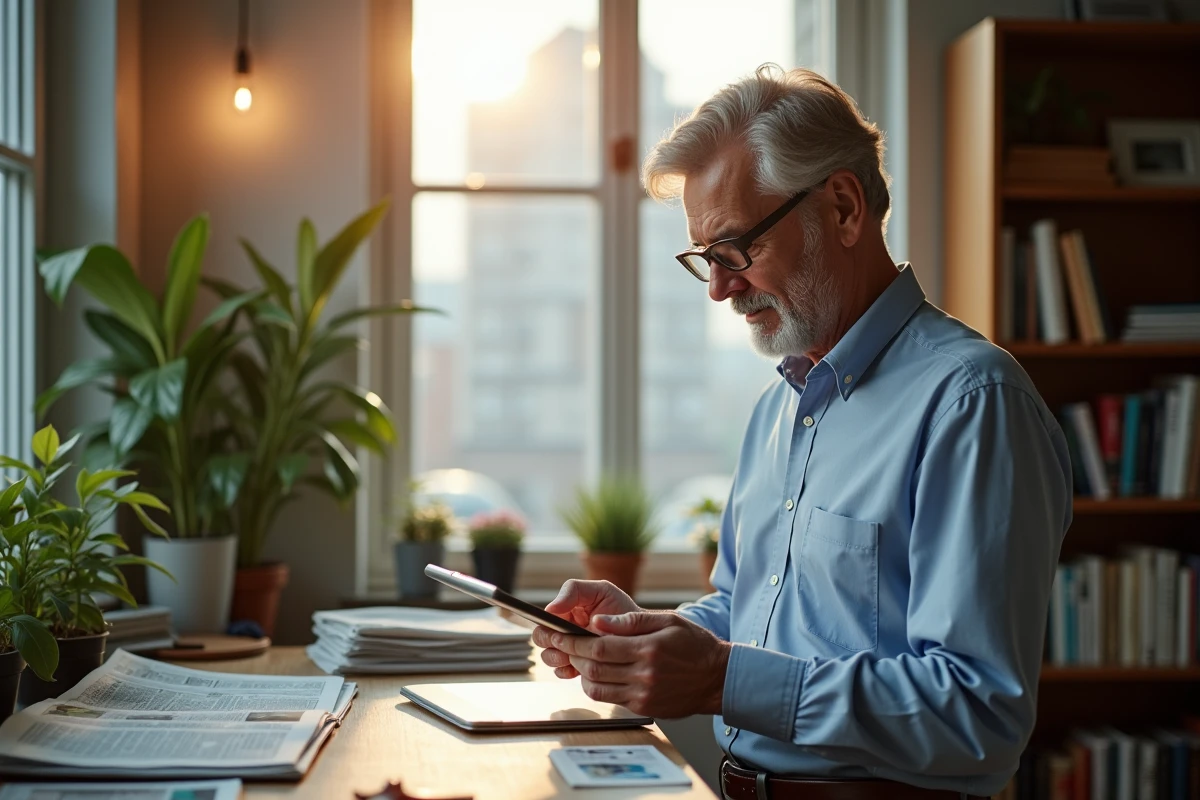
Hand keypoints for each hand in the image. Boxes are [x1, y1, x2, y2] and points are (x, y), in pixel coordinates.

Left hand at [533, 611, 730, 718]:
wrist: (717, 678)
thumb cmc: (694, 644)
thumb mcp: (668, 620)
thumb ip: (631, 621)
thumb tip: (597, 622)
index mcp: (648, 649)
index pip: (599, 648)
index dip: (574, 642)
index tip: (558, 635)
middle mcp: (644, 674)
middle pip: (594, 668)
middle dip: (572, 656)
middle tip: (560, 645)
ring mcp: (643, 694)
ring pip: (597, 688)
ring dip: (581, 674)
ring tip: (577, 659)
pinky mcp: (644, 707)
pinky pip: (610, 699)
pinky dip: (597, 687)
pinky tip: (597, 673)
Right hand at [535, 580, 639, 679]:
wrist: (642, 635)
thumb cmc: (621, 609)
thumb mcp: (601, 591)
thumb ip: (574, 591)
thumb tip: (550, 609)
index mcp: (565, 611)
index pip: (543, 619)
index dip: (546, 625)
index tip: (557, 629)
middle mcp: (563, 630)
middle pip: (541, 639)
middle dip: (551, 642)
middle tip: (566, 643)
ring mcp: (570, 649)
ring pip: (548, 657)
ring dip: (558, 657)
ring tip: (576, 654)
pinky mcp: (577, 666)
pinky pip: (561, 672)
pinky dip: (567, 670)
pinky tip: (581, 665)